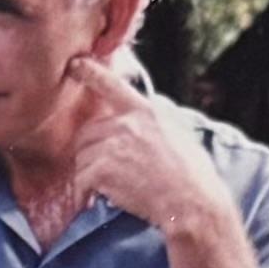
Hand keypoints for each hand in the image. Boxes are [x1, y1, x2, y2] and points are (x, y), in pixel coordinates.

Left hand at [51, 53, 230, 246]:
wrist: (192, 202)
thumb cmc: (193, 176)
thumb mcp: (179, 134)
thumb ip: (155, 124)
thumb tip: (148, 119)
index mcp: (146, 111)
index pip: (112, 85)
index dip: (91, 73)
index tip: (75, 65)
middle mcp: (126, 123)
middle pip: (88, 132)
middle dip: (91, 153)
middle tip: (106, 173)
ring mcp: (112, 144)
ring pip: (82, 158)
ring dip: (90, 175)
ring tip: (112, 189)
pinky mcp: (102, 168)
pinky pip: (81, 180)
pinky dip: (86, 193)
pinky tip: (102, 199)